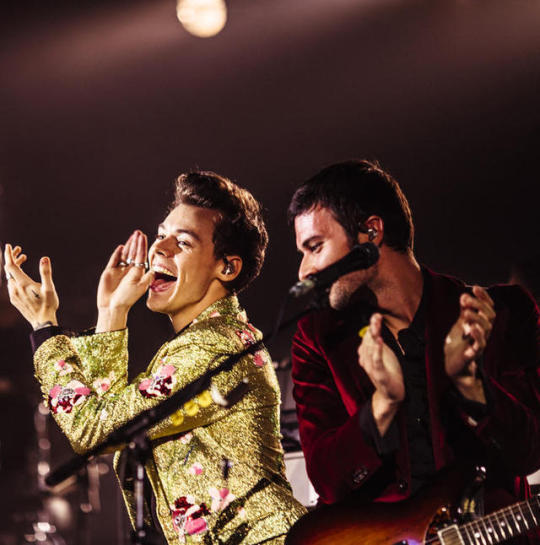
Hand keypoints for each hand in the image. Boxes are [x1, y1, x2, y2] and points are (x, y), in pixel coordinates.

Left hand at [4, 244, 58, 328]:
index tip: (9, 246)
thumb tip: (44, 258)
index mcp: (22, 284)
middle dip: (13, 259)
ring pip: (10, 277)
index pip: (10, 266)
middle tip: (21, 251)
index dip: (9, 255)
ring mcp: (13, 295)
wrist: (42, 322)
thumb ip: (46, 272)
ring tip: (23, 261)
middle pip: (9, 270)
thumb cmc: (48, 305)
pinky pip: (11, 284)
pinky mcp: (14, 300)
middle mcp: (15, 288)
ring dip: (14, 268)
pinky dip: (14, 277)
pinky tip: (22, 277)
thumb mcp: (49, 288)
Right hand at [96, 230, 153, 331]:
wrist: (112, 305)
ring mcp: (120, 270)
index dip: (142, 247)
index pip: (141, 257)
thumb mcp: (140, 287)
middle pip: (133, 253)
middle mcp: (129, 270)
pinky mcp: (110, 271)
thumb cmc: (127, 298)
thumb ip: (147, 277)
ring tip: (132, 236)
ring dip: (129, 245)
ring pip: (125, 255)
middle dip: (136, 243)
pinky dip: (117, 253)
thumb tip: (155, 269)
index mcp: (138, 273)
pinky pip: (114, 260)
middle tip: (138, 233)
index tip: (144, 237)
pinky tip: (122, 247)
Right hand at [358, 313, 404, 434]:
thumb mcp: (384, 355)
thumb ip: (378, 343)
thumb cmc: (389, 374)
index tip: (376, 315)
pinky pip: (376, 361)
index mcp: (367, 355)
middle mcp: (366, 360)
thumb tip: (374, 328)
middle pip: (367, 341)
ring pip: (369, 349)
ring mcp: (371, 368)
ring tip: (376, 325)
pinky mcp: (379, 374)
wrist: (392, 395)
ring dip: (373, 336)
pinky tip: (380, 341)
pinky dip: (377, 350)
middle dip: (372, 328)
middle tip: (376, 316)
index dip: (371, 326)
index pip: (367, 337)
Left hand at [444, 286, 494, 401]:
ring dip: (477, 318)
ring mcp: (479, 343)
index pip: (488, 308)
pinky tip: (470, 328)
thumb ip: (464, 311)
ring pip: (487, 329)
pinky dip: (477, 336)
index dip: (484, 298)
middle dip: (479, 305)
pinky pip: (480, 345)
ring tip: (466, 312)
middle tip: (464, 299)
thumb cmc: (458, 343)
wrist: (453, 365)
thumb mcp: (460, 324)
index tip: (475, 287)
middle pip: (490, 316)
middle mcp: (483, 333)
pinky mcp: (472, 354)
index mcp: (480, 324)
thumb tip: (465, 295)